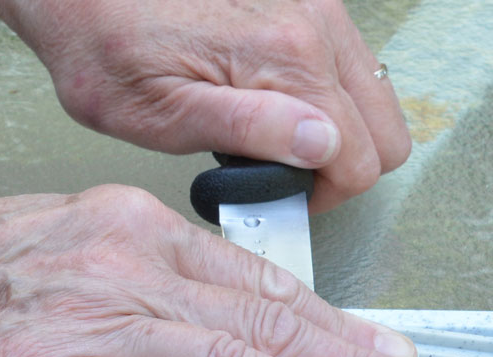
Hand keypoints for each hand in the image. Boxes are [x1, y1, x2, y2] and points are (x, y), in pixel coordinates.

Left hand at [0, 0, 409, 210]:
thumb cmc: (107, 50)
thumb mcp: (161, 113)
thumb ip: (247, 131)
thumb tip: (321, 147)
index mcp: (287, 58)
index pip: (361, 159)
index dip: (325, 196)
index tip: (285, 201)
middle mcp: (315, 24)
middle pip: (385, 130)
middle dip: (344, 167)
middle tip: (285, 179)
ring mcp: (315, 7)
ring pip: (374, 96)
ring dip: (340, 131)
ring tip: (274, 142)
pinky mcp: (305, 1)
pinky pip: (349, 64)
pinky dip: (329, 97)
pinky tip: (276, 104)